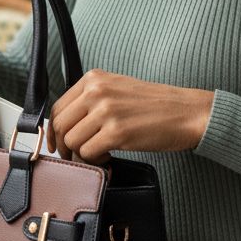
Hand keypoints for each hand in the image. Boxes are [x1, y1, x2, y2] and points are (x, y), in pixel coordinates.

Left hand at [47, 69, 213, 163]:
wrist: (187, 112)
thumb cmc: (155, 105)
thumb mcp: (117, 89)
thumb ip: (91, 100)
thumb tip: (66, 125)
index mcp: (94, 78)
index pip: (58, 107)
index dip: (54, 130)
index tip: (57, 143)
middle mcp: (97, 91)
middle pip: (60, 125)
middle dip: (64, 146)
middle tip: (76, 155)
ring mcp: (106, 111)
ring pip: (72, 142)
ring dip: (82, 155)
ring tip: (99, 154)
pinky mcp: (117, 132)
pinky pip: (89, 154)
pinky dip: (96, 161)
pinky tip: (108, 157)